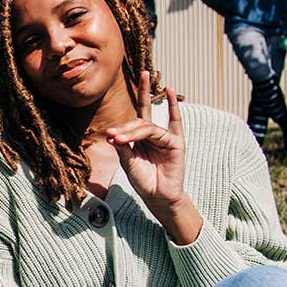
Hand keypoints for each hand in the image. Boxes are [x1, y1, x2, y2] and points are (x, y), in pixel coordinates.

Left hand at [105, 71, 185, 210]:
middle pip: (141, 117)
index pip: (132, 122)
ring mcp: (165, 137)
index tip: (110, 133)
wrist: (157, 196)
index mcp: (139, 139)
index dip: (121, 127)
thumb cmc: (143, 180)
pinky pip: (175, 121)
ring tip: (121, 139)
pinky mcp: (176, 142)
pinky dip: (173, 105)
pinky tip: (169, 90)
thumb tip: (112, 133)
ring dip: (133, 132)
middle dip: (133, 110)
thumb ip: (123, 147)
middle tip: (116, 130)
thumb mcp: (128, 163)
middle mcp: (152, 135)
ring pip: (148, 127)